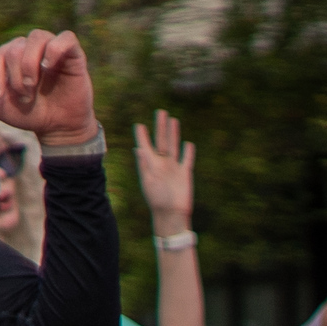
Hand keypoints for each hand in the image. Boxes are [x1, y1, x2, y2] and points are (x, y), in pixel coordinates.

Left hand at [0, 29, 97, 150]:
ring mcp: (51, 49)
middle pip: (15, 48)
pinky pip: (65, 38)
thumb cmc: (26, 113)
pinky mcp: (72, 53)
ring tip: (32, 86)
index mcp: (10, 57)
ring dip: (30, 65)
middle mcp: (29, 48)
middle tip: (23, 97)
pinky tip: (49, 66)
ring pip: (36, 37)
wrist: (56, 126)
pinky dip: (55, 49)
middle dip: (14, 76)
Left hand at [135, 110, 193, 228]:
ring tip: (173, 120)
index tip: (139, 124)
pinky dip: (187, 151)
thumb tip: (138, 149)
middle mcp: (161, 164)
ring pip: (174, 145)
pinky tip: (188, 143)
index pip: (145, 146)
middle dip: (160, 127)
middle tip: (160, 112)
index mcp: (150, 165)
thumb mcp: (149, 181)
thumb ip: (145, 164)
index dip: (142, 136)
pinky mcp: (185, 173)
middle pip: (161, 141)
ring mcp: (173, 167)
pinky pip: (186, 159)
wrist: (171, 213)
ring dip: (173, 133)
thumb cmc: (157, 199)